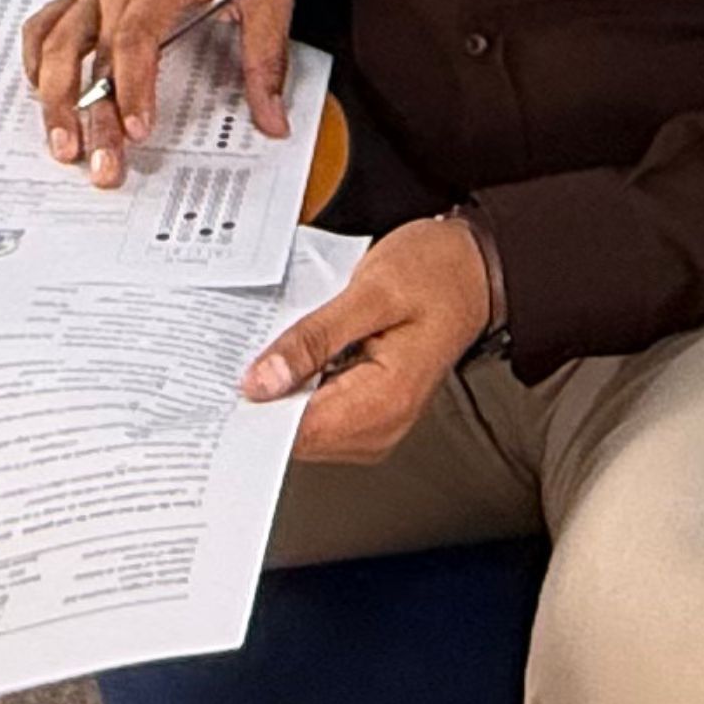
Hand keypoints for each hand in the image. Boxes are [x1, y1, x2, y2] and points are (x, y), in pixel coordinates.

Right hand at [24, 0, 295, 184]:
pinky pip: (46, 24)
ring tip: (62, 146)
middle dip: (93, 116)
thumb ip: (266, 59)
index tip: (138, 130)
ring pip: (57, 44)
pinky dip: (35, 59)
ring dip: (54, 99)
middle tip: (102, 166)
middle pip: (94, 54)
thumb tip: (272, 118)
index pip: (136, 35)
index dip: (133, 86)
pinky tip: (40, 95)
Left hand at [240, 210, 495, 468]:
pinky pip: (320, 414)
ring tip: (283, 347)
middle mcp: (384, 426)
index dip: (259, 408)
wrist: (474, 268)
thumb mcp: (369, 291)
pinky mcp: (371, 414)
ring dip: (284, 391)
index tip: (229, 381)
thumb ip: (313, 338)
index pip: (301, 431)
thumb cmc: (435, 273)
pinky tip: (301, 356)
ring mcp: (379, 425)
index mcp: (386, 400)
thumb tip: (262, 381)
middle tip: (250, 353)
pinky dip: (301, 387)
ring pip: (305, 428)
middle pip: (299, 435)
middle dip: (268, 398)